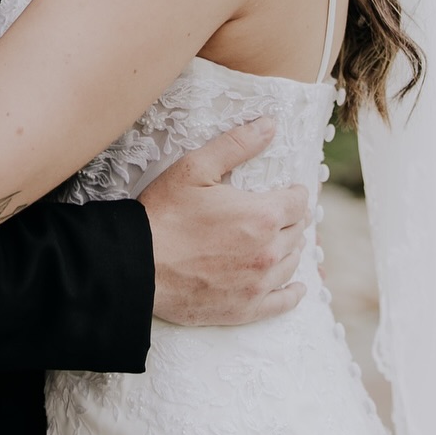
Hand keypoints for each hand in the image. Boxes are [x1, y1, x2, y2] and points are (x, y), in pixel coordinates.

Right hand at [140, 120, 311, 325]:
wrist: (137, 265)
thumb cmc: (164, 214)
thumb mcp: (195, 168)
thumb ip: (236, 145)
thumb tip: (270, 125)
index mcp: (261, 216)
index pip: (298, 202)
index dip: (293, 192)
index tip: (287, 191)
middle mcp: (269, 252)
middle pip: (298, 232)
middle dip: (290, 219)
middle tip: (278, 214)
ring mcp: (259, 284)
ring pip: (292, 263)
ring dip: (289, 249)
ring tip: (279, 241)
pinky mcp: (246, 309)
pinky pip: (283, 303)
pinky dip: (292, 293)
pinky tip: (296, 288)